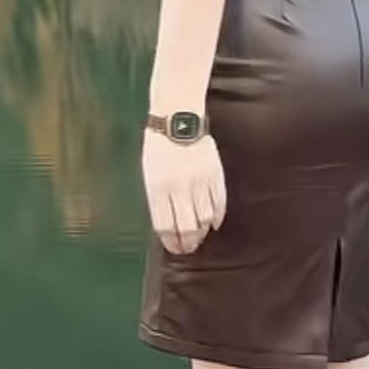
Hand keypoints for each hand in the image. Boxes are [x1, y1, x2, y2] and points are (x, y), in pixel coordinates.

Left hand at [142, 127, 226, 255]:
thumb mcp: (150, 173)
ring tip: (200, 237)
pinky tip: (213, 224)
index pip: (165, 226)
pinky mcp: (214, 175)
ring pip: (204, 218)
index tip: (175, 249)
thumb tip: (167, 226)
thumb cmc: (159, 147)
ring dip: (203, 233)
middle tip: (189, 248)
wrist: (178, 119)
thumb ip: (158, 199)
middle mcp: (178, 188)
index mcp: (158, 187)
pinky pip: (219, 203)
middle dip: (188, 243)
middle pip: (186, 227)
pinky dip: (217, 217)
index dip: (171, 242)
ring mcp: (198, 182)